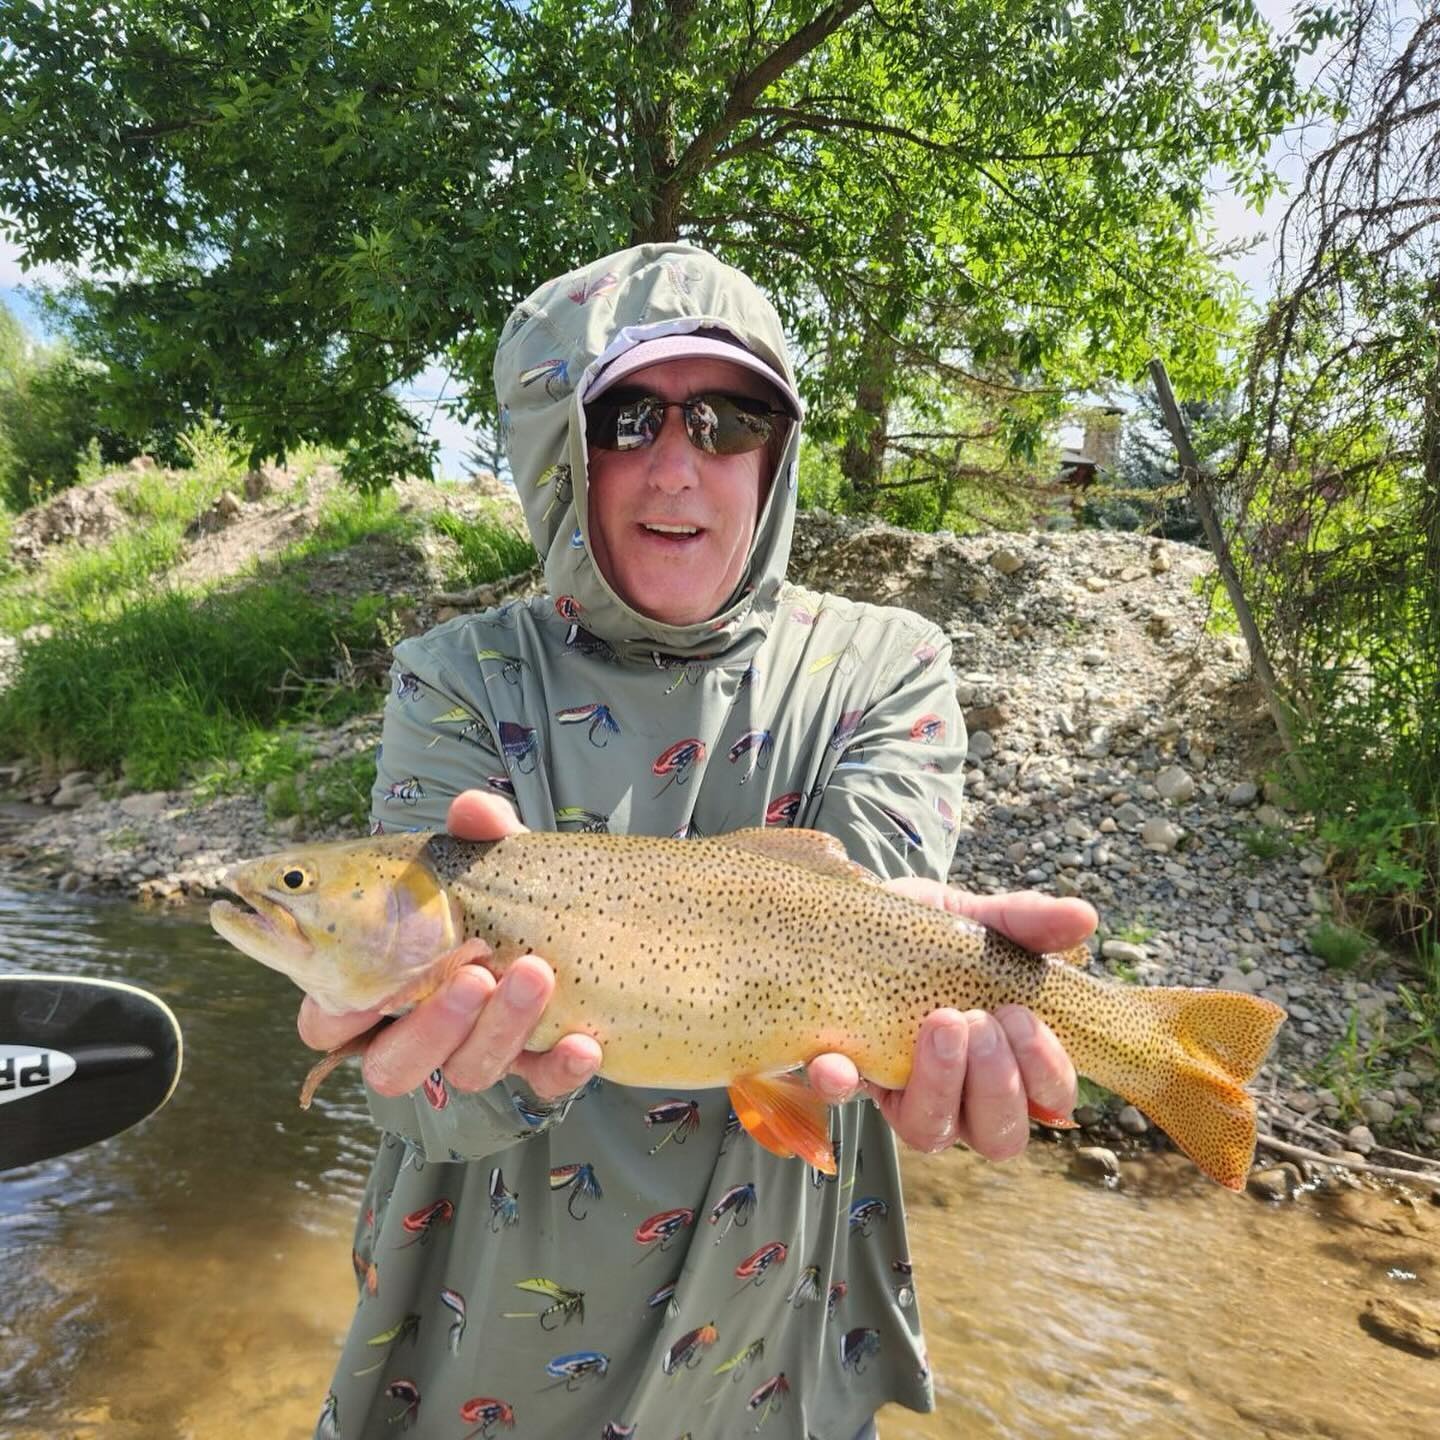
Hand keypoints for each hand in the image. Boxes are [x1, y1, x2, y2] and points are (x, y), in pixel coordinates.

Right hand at [296, 792, 603, 1099]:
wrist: (572, 913)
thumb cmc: (498, 888)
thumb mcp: (489, 858)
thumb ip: (477, 835)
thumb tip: (472, 810)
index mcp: (378, 985)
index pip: (327, 1024)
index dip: (336, 1016)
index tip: (365, 992)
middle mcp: (418, 1032)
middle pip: (394, 1067)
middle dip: (434, 1025)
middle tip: (475, 972)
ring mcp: (476, 1053)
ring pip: (468, 1072)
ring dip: (501, 1027)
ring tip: (536, 972)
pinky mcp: (535, 1067)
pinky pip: (541, 1085)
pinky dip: (560, 1069)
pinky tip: (583, 1043)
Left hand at [806, 880, 1090, 1160]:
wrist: (857, 918)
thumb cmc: (933, 934)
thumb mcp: (979, 920)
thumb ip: (1027, 923)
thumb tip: (1083, 916)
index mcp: (1009, 1064)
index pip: (1048, 1100)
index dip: (1045, 1073)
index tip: (1023, 1016)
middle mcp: (963, 1097)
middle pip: (998, 1135)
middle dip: (998, 1085)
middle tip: (981, 1023)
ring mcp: (903, 1095)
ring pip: (930, 1131)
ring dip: (940, 1084)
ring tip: (939, 1024)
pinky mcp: (847, 1080)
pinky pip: (842, 1098)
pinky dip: (840, 1083)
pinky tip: (837, 1061)